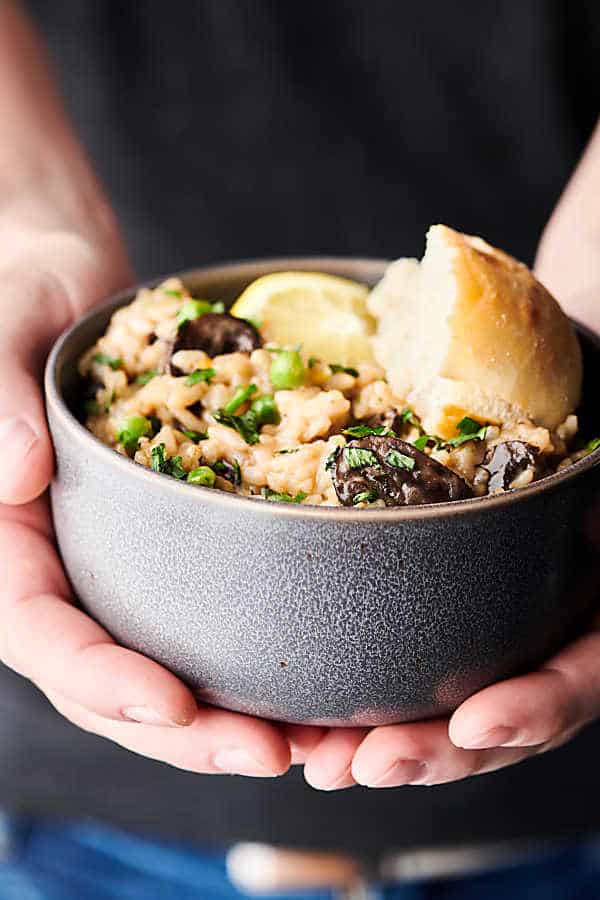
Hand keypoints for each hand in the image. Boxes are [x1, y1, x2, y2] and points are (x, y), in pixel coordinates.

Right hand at [0, 222, 324, 776]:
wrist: (69, 284)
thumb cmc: (18, 294)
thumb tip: (13, 479)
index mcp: (6, 538)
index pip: (39, 631)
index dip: (100, 679)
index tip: (171, 706)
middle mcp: (59, 565)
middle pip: (107, 679)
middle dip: (183, 730)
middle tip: (270, 752)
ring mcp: (112, 561)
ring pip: (158, 665)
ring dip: (225, 715)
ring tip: (308, 741)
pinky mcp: (164, 543)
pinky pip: (199, 611)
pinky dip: (246, 654)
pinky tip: (309, 675)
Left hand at [302, 119, 599, 791]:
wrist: (523, 340)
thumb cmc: (581, 368)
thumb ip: (588, 474)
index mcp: (595, 581)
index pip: (585, 669)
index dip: (536, 707)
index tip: (475, 723)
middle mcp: (546, 601)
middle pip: (501, 707)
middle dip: (431, 749)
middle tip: (354, 764)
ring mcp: (488, 596)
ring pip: (441, 691)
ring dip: (379, 734)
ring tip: (314, 753)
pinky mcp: (430, 574)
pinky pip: (396, 641)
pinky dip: (354, 677)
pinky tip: (302, 699)